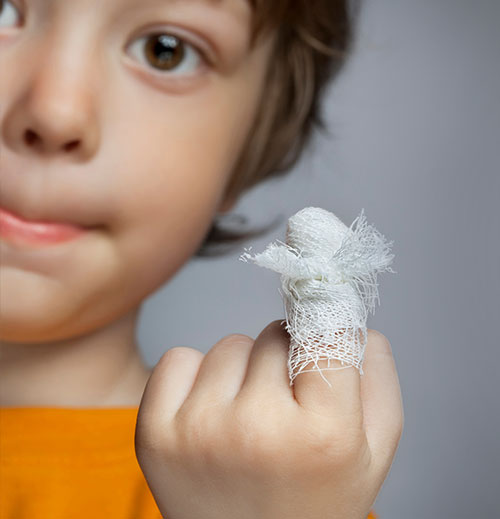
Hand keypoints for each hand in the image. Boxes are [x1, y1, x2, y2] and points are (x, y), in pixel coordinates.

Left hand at [135, 320, 403, 518]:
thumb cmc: (313, 503)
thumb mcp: (371, 454)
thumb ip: (378, 381)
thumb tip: (354, 321)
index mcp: (323, 435)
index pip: (327, 328)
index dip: (325, 312)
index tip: (320, 290)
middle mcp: (257, 429)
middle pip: (275, 334)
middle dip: (285, 358)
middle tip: (285, 405)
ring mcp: (199, 430)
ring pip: (230, 344)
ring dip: (242, 369)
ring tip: (246, 420)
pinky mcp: (154, 431)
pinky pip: (180, 357)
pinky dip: (196, 377)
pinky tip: (209, 417)